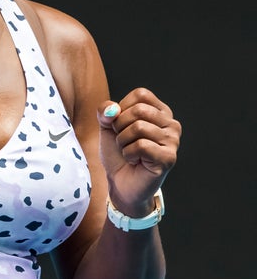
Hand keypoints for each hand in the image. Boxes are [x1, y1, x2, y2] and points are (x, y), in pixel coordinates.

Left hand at [97, 87, 180, 215]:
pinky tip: (135, 161)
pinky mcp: (169, 157)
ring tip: (129, 152)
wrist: (120, 183)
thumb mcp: (107, 127)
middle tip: (122, 142)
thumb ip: (105, 111)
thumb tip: (112, 109)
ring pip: (139, 127)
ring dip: (123, 142)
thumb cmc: (117, 154)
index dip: (121, 109)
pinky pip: (141, 145)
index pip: (141, 95)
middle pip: (139, 110)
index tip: (120, 127)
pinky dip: (129, 154)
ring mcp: (173, 141)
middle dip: (120, 127)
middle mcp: (171, 124)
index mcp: (160, 112)